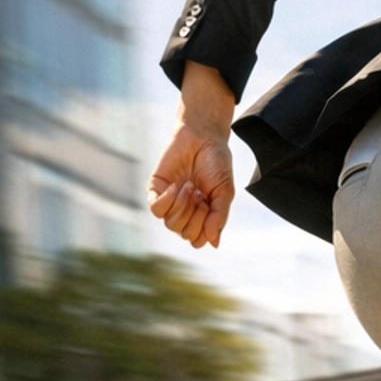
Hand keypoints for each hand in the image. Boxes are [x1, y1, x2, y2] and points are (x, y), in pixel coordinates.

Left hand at [148, 62, 236, 248]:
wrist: (203, 136)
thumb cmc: (216, 162)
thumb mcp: (225, 191)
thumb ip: (219, 217)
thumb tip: (213, 244)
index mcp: (202, 215)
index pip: (197, 240)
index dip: (203, 228)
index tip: (210, 206)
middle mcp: (185, 211)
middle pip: (184, 233)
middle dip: (195, 215)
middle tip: (200, 193)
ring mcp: (169, 201)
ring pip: (170, 223)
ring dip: (183, 205)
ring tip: (190, 186)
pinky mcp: (156, 189)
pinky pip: (156, 209)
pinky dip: (167, 201)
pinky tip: (176, 187)